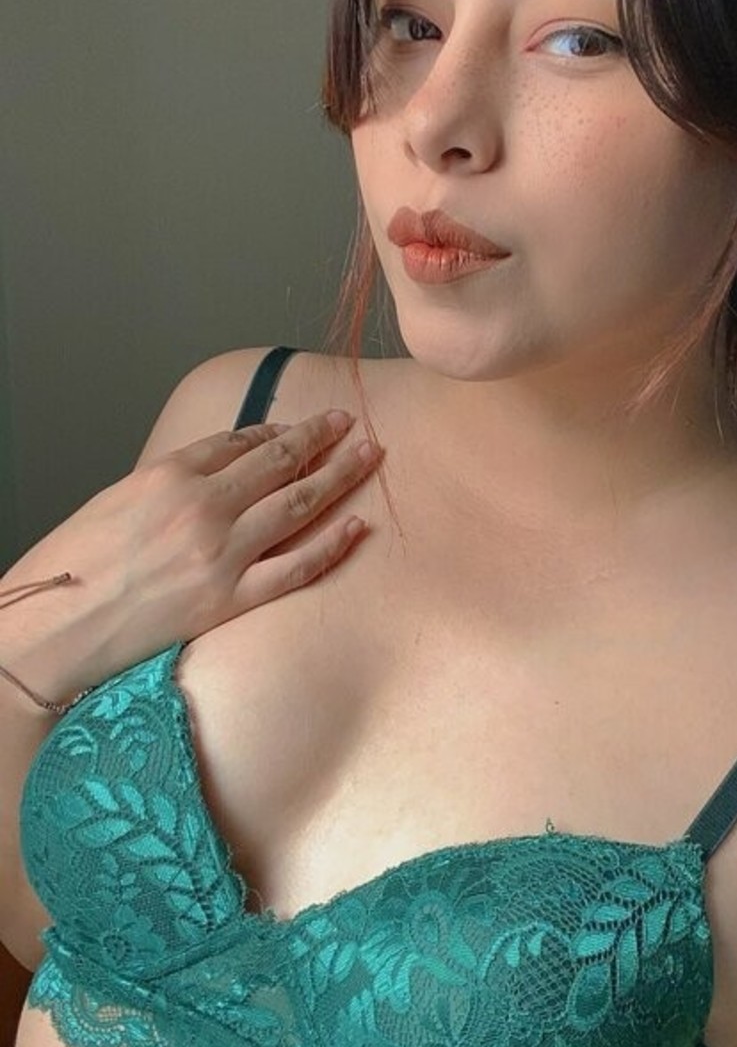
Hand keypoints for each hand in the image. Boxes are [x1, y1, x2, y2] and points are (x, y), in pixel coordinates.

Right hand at [2, 411, 382, 691]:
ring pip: (297, 506)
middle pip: (278, 463)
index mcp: (170, 475)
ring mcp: (220, 555)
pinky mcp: (229, 600)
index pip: (240, 442)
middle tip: (350, 422)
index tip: (301, 426)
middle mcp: (202, 508)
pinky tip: (358, 525)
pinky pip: (295, 568)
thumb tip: (222, 469)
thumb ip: (174, 479)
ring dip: (339, 477)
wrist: (57, 624)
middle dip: (320, 438)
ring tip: (369, 456)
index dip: (278, 431)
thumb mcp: (120, 497)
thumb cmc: (77, 562)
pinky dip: (331, 545)